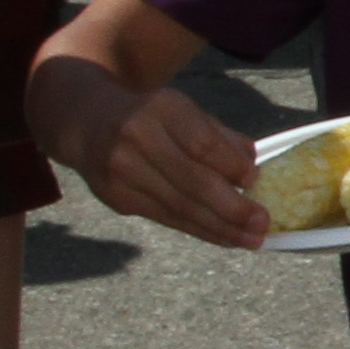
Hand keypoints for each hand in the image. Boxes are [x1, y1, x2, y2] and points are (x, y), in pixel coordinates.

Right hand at [87, 86, 273, 248]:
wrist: (87, 123)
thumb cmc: (150, 116)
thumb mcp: (183, 111)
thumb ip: (219, 136)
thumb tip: (253, 164)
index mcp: (161, 108)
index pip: (203, 145)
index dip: (232, 167)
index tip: (255, 181)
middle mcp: (137, 139)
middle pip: (194, 182)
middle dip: (233, 209)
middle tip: (263, 224)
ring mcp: (123, 171)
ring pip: (181, 208)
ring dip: (221, 228)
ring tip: (251, 240)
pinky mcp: (117, 198)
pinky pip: (167, 219)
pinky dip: (199, 230)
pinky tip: (224, 237)